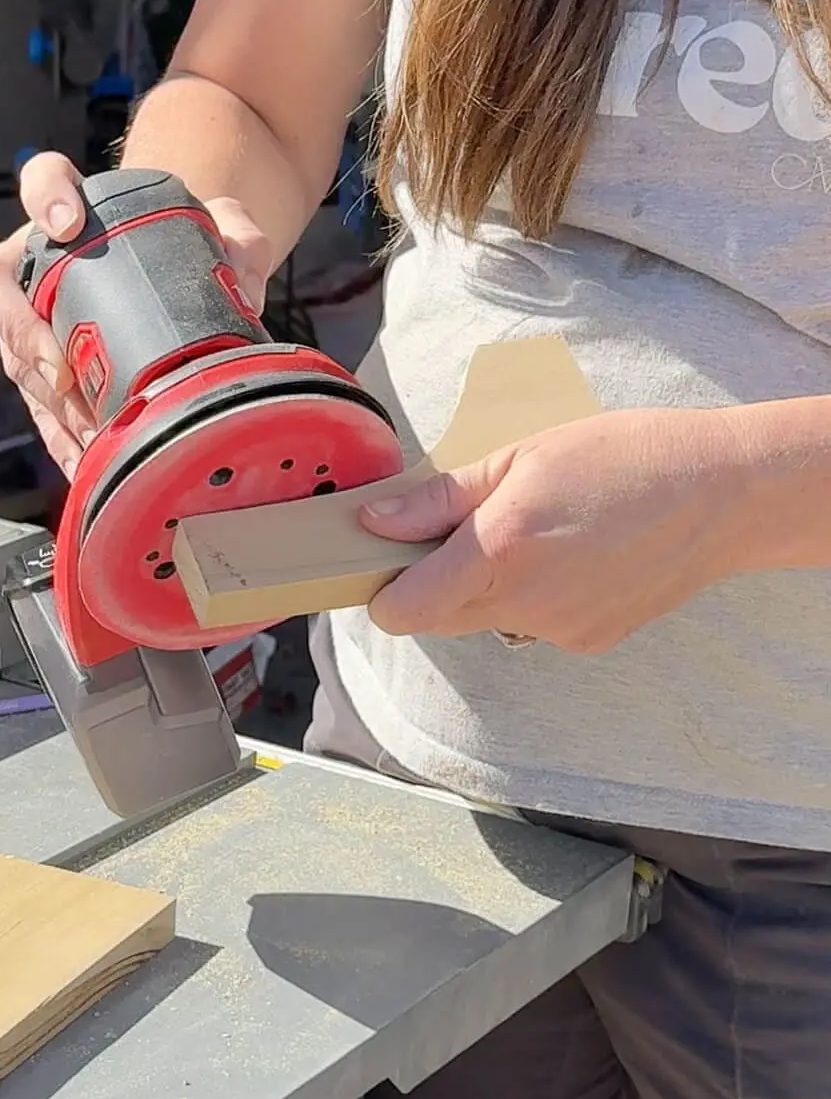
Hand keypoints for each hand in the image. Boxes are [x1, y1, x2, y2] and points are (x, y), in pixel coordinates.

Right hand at [0, 152, 274, 478]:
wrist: (182, 278)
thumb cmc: (185, 243)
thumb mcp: (219, 225)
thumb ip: (238, 232)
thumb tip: (244, 272)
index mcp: (72, 210)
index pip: (42, 180)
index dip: (46, 198)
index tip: (66, 223)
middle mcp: (38, 264)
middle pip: (1, 292)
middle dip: (24, 334)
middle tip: (60, 368)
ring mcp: (34, 324)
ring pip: (17, 360)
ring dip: (47, 401)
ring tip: (84, 430)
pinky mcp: (49, 377)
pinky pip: (42, 409)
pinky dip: (62, 440)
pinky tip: (86, 465)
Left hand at [359, 408, 748, 652]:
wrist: (723, 495)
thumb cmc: (626, 457)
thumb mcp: (523, 456)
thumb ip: (442, 499)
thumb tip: (376, 522)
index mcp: (500, 551)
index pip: (404, 611)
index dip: (383, 592)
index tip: (388, 562)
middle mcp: (525, 603)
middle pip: (438, 619)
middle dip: (432, 584)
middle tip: (462, 531)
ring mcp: (559, 630)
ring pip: (486, 622)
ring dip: (487, 589)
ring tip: (537, 535)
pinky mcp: (588, 642)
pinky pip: (533, 625)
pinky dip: (535, 597)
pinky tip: (576, 556)